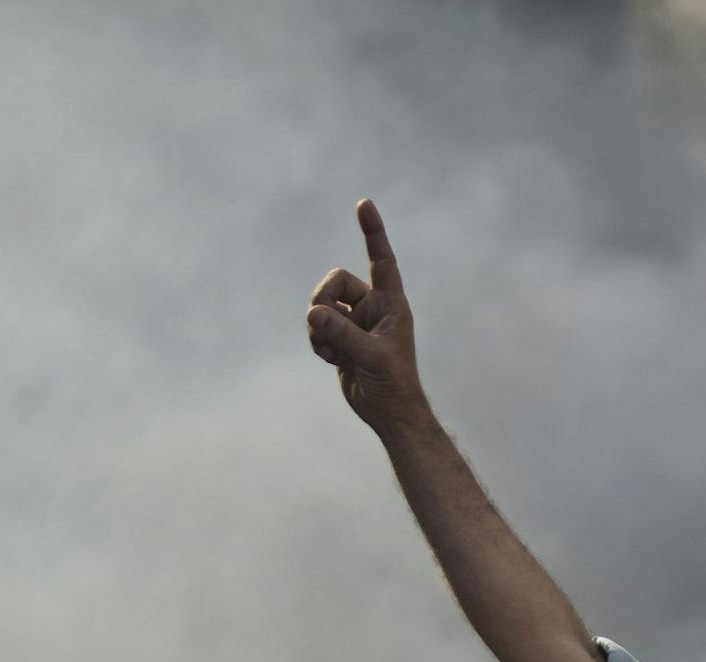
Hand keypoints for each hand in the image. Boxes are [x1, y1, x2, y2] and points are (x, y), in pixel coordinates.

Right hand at [307, 199, 428, 433]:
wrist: (389, 412)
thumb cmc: (393, 383)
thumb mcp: (370, 356)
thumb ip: (342, 332)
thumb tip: (312, 312)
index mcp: (391, 303)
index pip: (381, 260)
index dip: (372, 232)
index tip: (364, 205)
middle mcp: (373, 307)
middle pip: (334, 282)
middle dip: (322, 301)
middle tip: (322, 325)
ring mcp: (355, 321)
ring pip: (320, 304)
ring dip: (318, 326)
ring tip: (332, 351)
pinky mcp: (340, 337)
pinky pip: (316, 326)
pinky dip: (317, 341)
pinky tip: (331, 359)